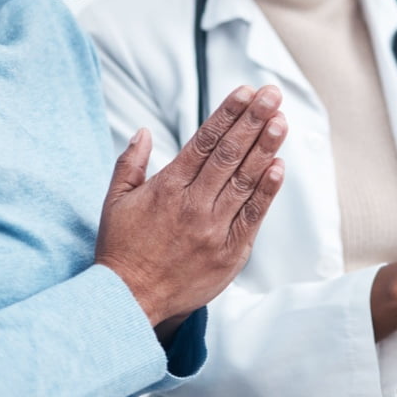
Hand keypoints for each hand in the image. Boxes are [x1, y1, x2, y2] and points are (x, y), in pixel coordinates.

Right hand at [95, 85, 286, 327]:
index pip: (204, 141)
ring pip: (245, 181)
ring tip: (281, 121)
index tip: (245, 92)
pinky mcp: (229, 255)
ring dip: (265, 148)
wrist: (129, 303)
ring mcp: (213, 230)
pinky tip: (278, 167)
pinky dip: (266, 191)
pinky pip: (252, 217)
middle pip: (229, 155)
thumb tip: (143, 131)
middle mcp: (193, 205)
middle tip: (272, 95)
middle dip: (253, 120)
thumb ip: (130, 163)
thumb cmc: (121, 250)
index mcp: (167, 187)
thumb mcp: (115, 201)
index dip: (227, 114)